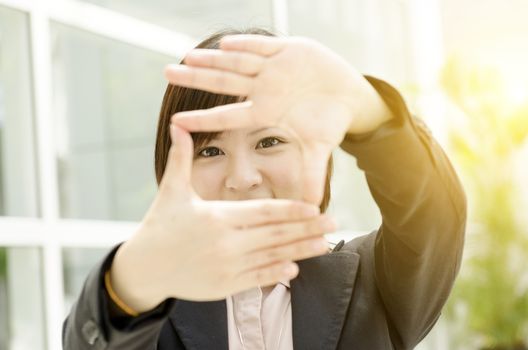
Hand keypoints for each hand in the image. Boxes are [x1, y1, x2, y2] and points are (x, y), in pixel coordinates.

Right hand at [110, 124, 335, 311]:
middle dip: (308, 229)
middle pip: (276, 235)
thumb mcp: (171, 190)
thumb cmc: (160, 225)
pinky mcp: (224, 287)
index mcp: (218, 218)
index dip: (292, 210)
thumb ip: (180, 158)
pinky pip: (257, 279)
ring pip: (272, 257)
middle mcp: (226, 244)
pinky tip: (295, 268)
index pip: (264, 212)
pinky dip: (277, 273)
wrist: (144, 267)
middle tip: (333, 222)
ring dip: (301, 251)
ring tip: (325, 245)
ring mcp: (227, 267)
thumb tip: (177, 124)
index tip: (315, 207)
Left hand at [165, 34, 391, 204]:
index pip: (228, 118)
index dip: (203, 119)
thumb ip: (312, 175)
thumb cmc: (328, 120)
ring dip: (213, 58)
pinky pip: (263, 45)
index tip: (174, 122)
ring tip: (187, 55)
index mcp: (265, 113)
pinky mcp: (289, 50)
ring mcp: (274, 69)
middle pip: (223, 83)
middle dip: (196, 78)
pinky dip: (247, 42)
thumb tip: (312, 208)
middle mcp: (264, 90)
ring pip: (237, 61)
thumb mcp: (318, 148)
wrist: (347, 94)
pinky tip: (226, 42)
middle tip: (166, 73)